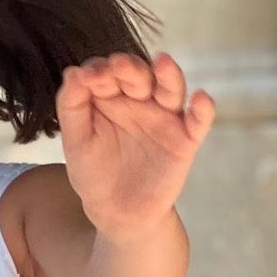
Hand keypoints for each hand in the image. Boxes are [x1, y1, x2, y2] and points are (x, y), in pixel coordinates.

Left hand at [55, 52, 215, 237]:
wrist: (117, 214)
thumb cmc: (94, 174)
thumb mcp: (76, 143)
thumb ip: (72, 107)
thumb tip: (73, 72)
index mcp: (110, 96)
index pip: (106, 72)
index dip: (99, 70)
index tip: (87, 78)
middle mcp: (139, 100)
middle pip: (138, 74)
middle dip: (129, 68)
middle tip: (117, 66)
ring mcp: (164, 117)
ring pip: (171, 88)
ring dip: (168, 74)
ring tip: (163, 63)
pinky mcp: (185, 139)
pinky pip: (199, 121)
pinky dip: (204, 109)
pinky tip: (200, 99)